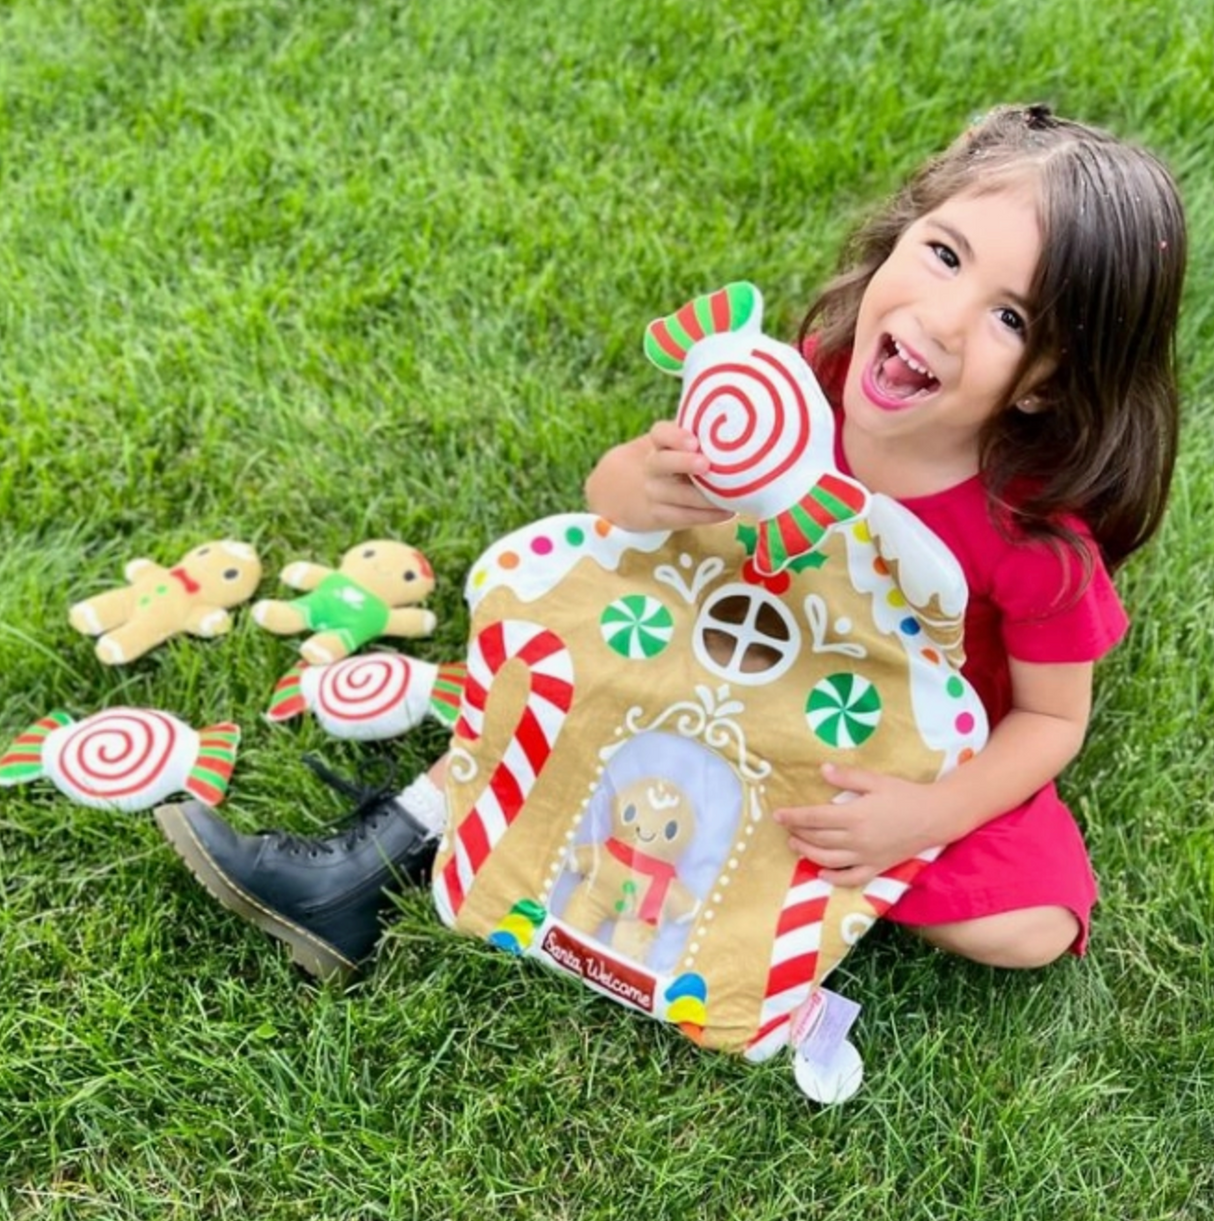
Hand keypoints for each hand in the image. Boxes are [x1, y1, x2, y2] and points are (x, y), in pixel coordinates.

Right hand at [585, 422, 734, 531]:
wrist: (620, 491)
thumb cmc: (663, 461)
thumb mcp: (667, 445)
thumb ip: (693, 437)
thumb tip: (741, 431)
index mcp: (656, 444)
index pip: (660, 433)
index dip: (675, 436)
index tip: (693, 441)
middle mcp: (652, 466)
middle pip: (663, 462)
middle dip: (684, 463)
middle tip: (705, 464)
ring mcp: (653, 492)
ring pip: (679, 495)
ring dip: (706, 497)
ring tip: (732, 496)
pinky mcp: (658, 515)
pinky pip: (683, 517)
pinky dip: (707, 515)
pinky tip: (726, 512)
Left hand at [773, 762, 942, 887]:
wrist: (936, 817)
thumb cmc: (905, 794)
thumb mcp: (876, 780)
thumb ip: (848, 777)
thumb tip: (823, 770)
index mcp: (855, 816)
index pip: (814, 818)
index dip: (793, 817)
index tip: (777, 814)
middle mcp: (857, 840)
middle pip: (818, 839)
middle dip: (797, 832)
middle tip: (785, 826)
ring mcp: (867, 856)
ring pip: (829, 860)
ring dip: (808, 853)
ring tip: (795, 844)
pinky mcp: (878, 867)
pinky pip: (851, 878)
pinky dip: (834, 878)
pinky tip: (821, 873)